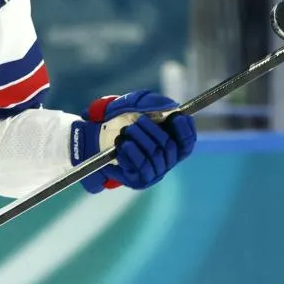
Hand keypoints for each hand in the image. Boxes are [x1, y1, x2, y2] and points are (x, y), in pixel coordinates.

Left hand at [69, 90, 196, 192]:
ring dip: (140, 139)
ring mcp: (153, 172)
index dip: (185, 130)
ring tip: (126, 130)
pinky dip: (132, 153)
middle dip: (154, 130)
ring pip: (155, 156)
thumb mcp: (134, 104)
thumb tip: (171, 106)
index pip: (187, 142)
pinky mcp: (139, 180)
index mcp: (170, 144)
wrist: (96, 139)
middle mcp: (165, 161)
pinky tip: (123, 144)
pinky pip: (141, 168)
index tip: (177, 116)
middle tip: (139, 120)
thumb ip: (151, 102)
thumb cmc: (120, 120)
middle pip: (170, 147)